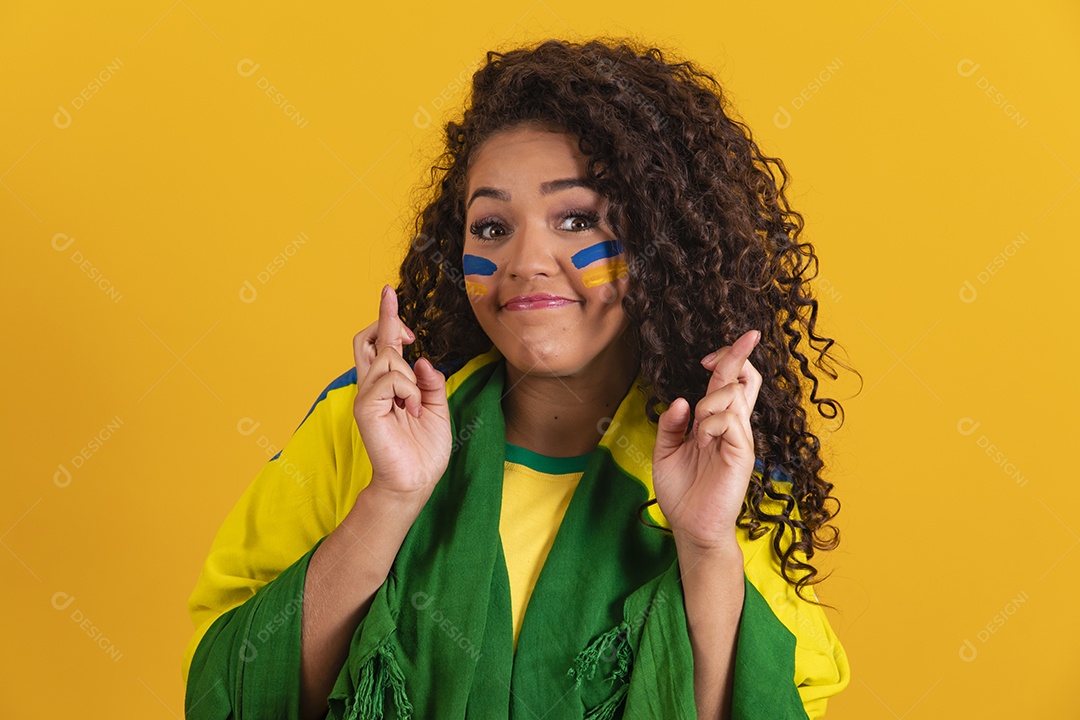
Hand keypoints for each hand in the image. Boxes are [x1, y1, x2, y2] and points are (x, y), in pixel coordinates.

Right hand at [352, 284, 450, 506]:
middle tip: (410, 335)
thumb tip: (423, 360)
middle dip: (389, 323)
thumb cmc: (424, 450)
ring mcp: (366, 396)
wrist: (415, 482)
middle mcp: (372, 387)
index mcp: (389, 387)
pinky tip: (410, 412)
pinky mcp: (365, 408)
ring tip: (415, 407)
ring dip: (411, 379)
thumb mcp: (437, 409)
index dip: (386, 316)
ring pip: (388, 358)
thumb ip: (431, 383)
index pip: (381, 343)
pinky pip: (388, 379)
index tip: (388, 293)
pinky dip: (407, 391)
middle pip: (370, 339)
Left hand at [653, 330, 762, 551]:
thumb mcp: (665, 451)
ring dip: (710, 399)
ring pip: (734, 394)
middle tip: (747, 337)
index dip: (726, 360)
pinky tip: (702, 439)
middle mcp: (731, 426)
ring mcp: (738, 438)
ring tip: (698, 428)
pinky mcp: (742, 453)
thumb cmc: (681, 492)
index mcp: (714, 423)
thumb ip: (670, 425)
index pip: (729, 382)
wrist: (691, 527)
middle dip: (738, 353)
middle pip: (743, 378)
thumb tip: (679, 400)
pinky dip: (711, 422)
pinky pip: (730, 420)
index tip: (708, 356)